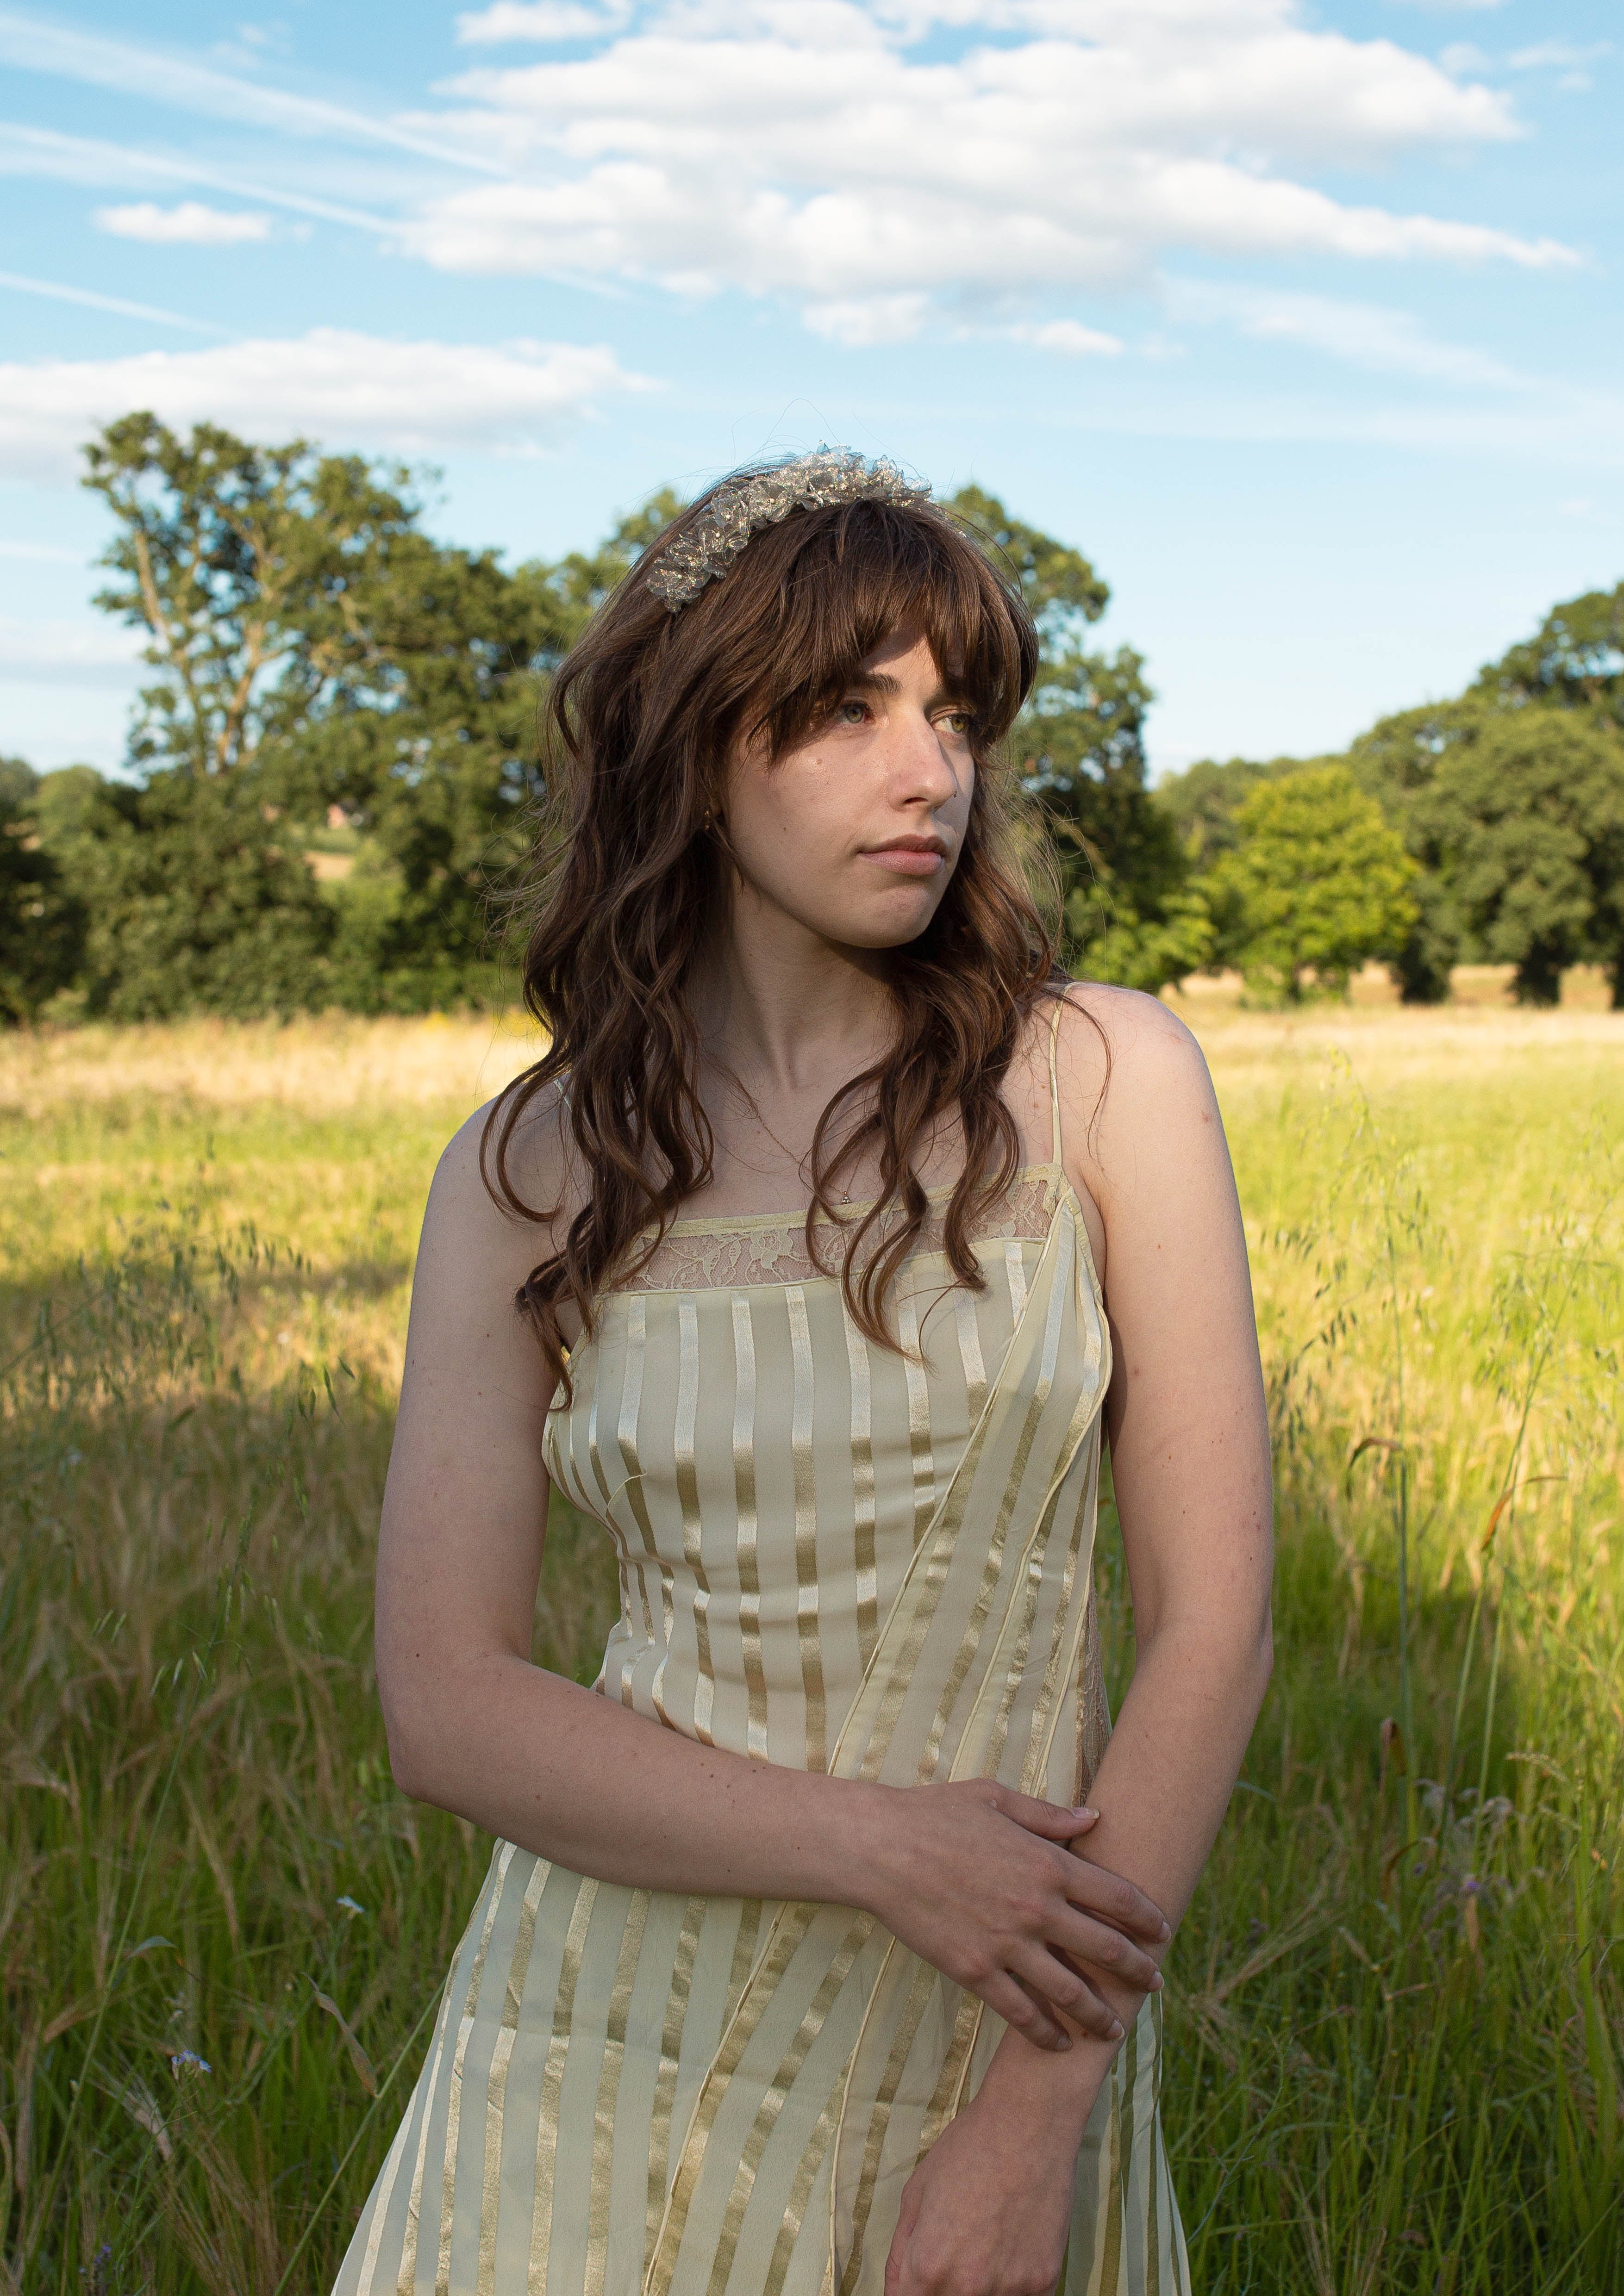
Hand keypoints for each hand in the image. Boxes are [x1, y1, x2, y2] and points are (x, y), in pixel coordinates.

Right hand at [858, 1780, 1167, 2050]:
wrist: (882, 1849)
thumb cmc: (937, 1814)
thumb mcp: (997, 1799)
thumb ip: (1049, 1815)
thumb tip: (1094, 1817)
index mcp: (1047, 1864)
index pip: (1117, 1897)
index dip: (1147, 1917)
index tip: (1163, 1932)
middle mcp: (1037, 1909)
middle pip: (1105, 1950)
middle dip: (1137, 1971)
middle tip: (1155, 1985)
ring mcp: (1007, 1945)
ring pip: (1069, 1992)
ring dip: (1099, 2014)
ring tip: (1115, 2028)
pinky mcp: (976, 1971)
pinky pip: (1020, 2011)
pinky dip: (1045, 2033)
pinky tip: (1060, 2044)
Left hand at [884, 2080, 1080, 2295]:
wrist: (1029, 2125)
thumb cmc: (968, 2149)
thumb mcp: (917, 2192)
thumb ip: (901, 2252)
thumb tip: (897, 2290)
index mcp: (929, 2265)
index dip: (911, 2293)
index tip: (921, 2280)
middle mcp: (968, 2287)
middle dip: (942, 2289)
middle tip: (956, 2253)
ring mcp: (1010, 2289)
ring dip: (980, 2288)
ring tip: (986, 2244)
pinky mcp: (1045, 2282)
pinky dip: (1012, 2283)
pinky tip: (1012, 2244)